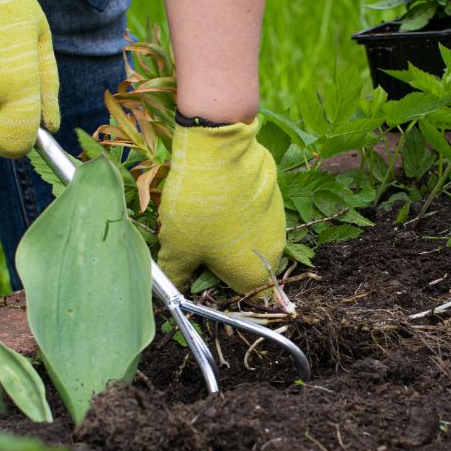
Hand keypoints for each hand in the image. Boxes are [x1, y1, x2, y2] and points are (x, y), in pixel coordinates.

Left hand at [156, 119, 285, 296]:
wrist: (219, 153)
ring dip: (228, 233)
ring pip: (249, 237)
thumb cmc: (199, 211)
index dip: (218, 288)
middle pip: (245, 266)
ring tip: (200, 217)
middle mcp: (273, 252)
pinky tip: (215, 197)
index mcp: (254, 274)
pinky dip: (235, 210)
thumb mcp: (177, 249)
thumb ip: (177, 274)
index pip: (241, 296)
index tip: (197, 276)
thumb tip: (174, 285)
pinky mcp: (273, 195)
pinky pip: (252, 212)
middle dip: (220, 260)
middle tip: (193, 244)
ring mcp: (276, 221)